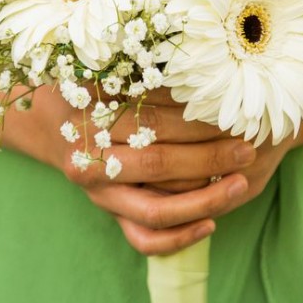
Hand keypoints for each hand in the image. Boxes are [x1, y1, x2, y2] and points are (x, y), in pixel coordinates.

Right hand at [54, 89, 302, 255]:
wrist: (54, 122)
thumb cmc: (97, 87)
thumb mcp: (110, 69)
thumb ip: (148, 70)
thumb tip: (208, 64)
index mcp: (91, 119)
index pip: (152, 122)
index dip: (194, 120)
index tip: (233, 113)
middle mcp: (91, 160)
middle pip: (156, 164)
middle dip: (209, 157)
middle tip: (247, 147)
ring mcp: (100, 194)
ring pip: (154, 210)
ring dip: (203, 201)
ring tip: (239, 185)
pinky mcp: (111, 215)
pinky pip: (144, 239)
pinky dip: (178, 238)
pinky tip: (211, 225)